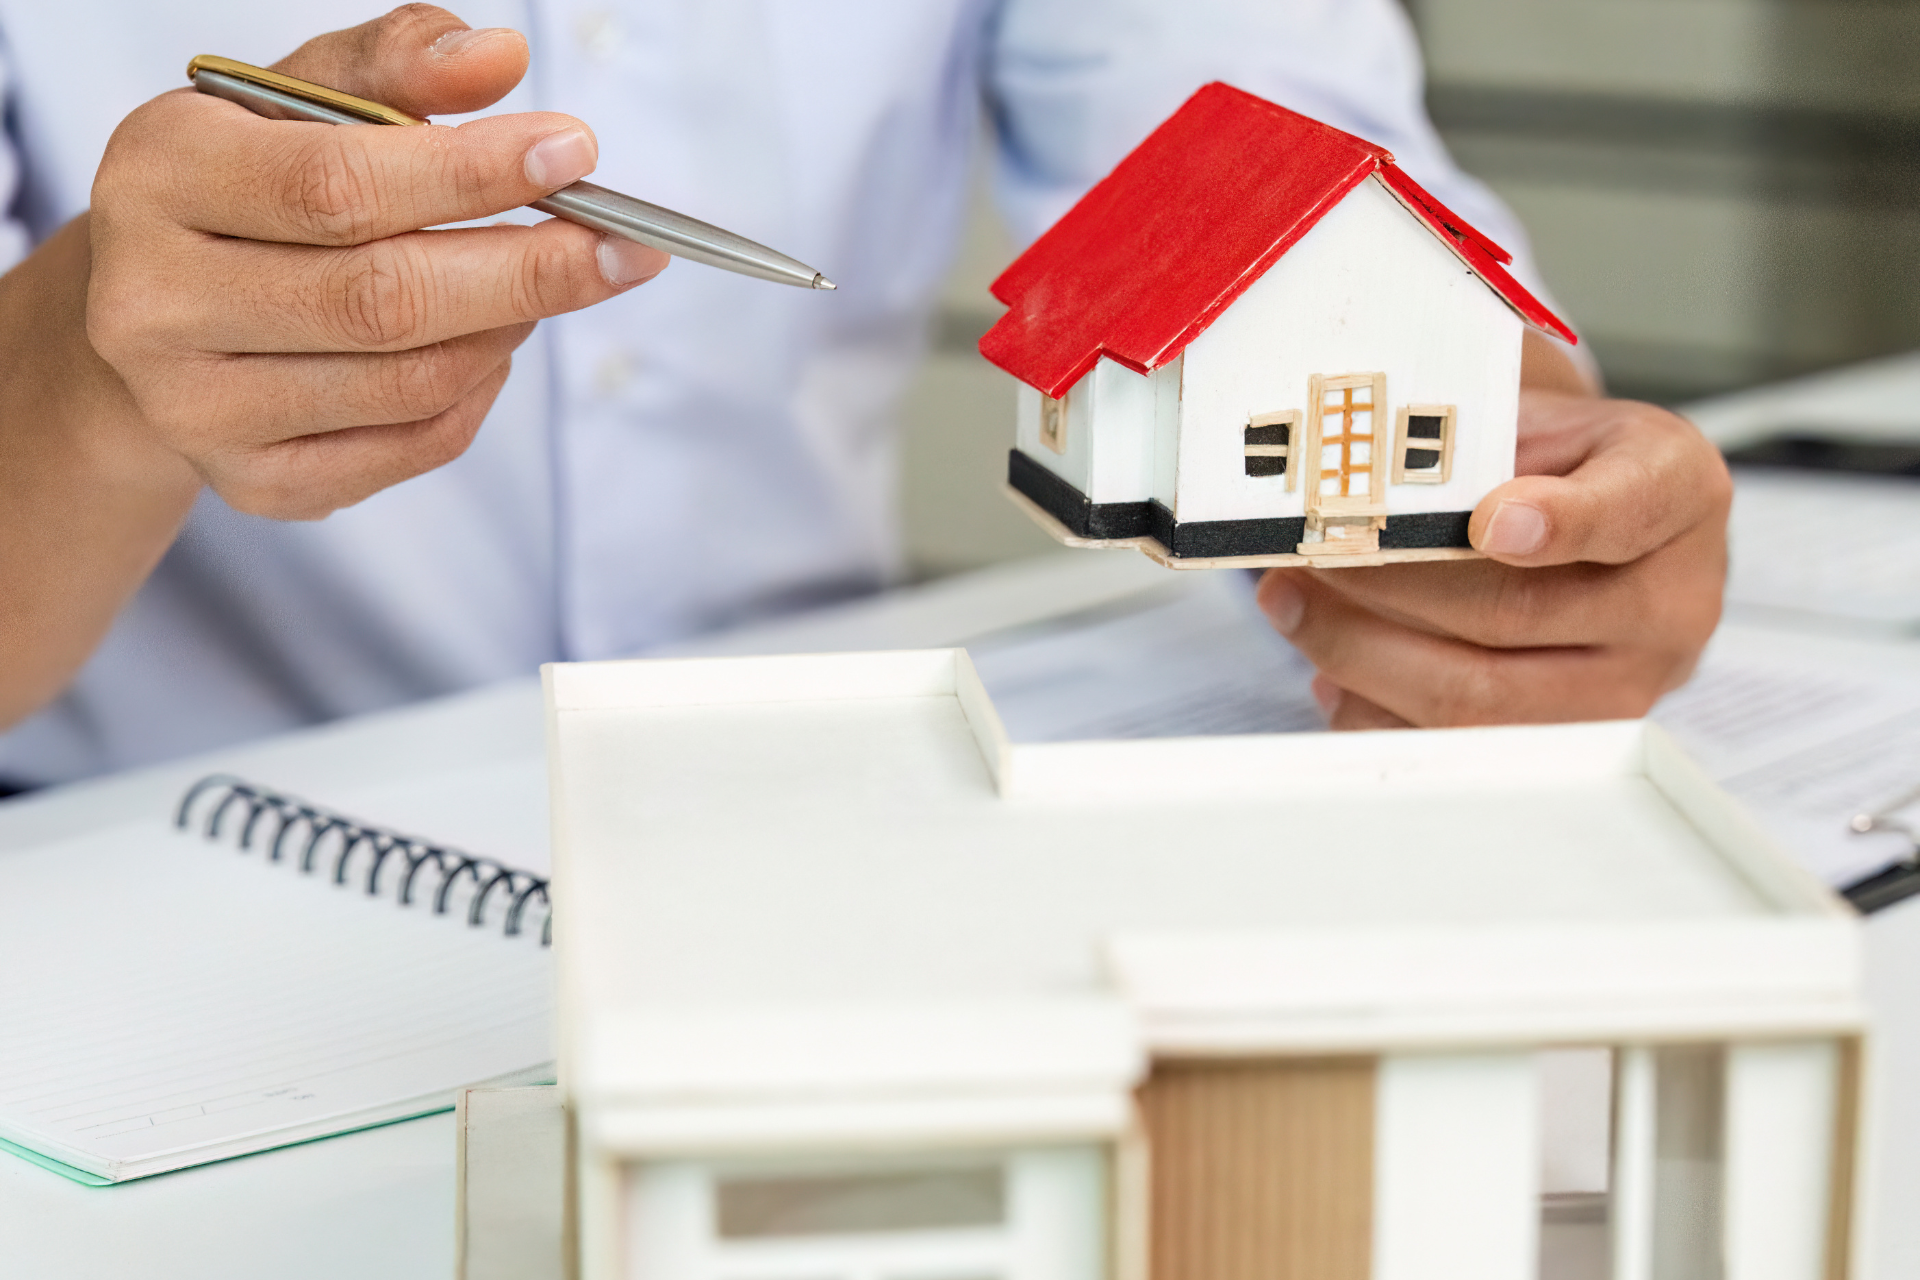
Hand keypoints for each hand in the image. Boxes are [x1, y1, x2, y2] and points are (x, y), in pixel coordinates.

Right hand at [85, 4, 667, 519]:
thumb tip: (500, 57)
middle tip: (621, 245)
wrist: (159, 311)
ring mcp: (201, 411)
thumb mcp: (300, 100)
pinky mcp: (260, 483)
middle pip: (382, 300)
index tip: (575, 154)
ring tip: (549, 280)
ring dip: (508, 328)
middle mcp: (156, 305)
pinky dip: (481, 391)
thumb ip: (397, 66)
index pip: (337, 186)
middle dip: (527, 270)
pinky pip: (417, 445)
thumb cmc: (251, 184)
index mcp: (159, 176)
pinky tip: (493, 341)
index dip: (470, 174)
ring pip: (411, 382)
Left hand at [1255, 387, 1731, 728]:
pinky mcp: (1568, 744)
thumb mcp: (1532, 423)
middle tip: (1310, 555)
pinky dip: (1374, 708)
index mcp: (1677, 492)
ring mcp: (1630, 686)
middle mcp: (1673, 601)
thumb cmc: (1554, 469)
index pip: (1629, 508)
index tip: (1491, 521)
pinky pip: (1456, 747)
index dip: (1560, 521)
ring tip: (1291, 604)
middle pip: (1515, 613)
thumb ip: (1474, 446)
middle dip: (1389, 586)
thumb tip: (1361, 481)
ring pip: (1479, 696)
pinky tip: (1330, 667)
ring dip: (1362, 652)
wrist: (1593, 529)